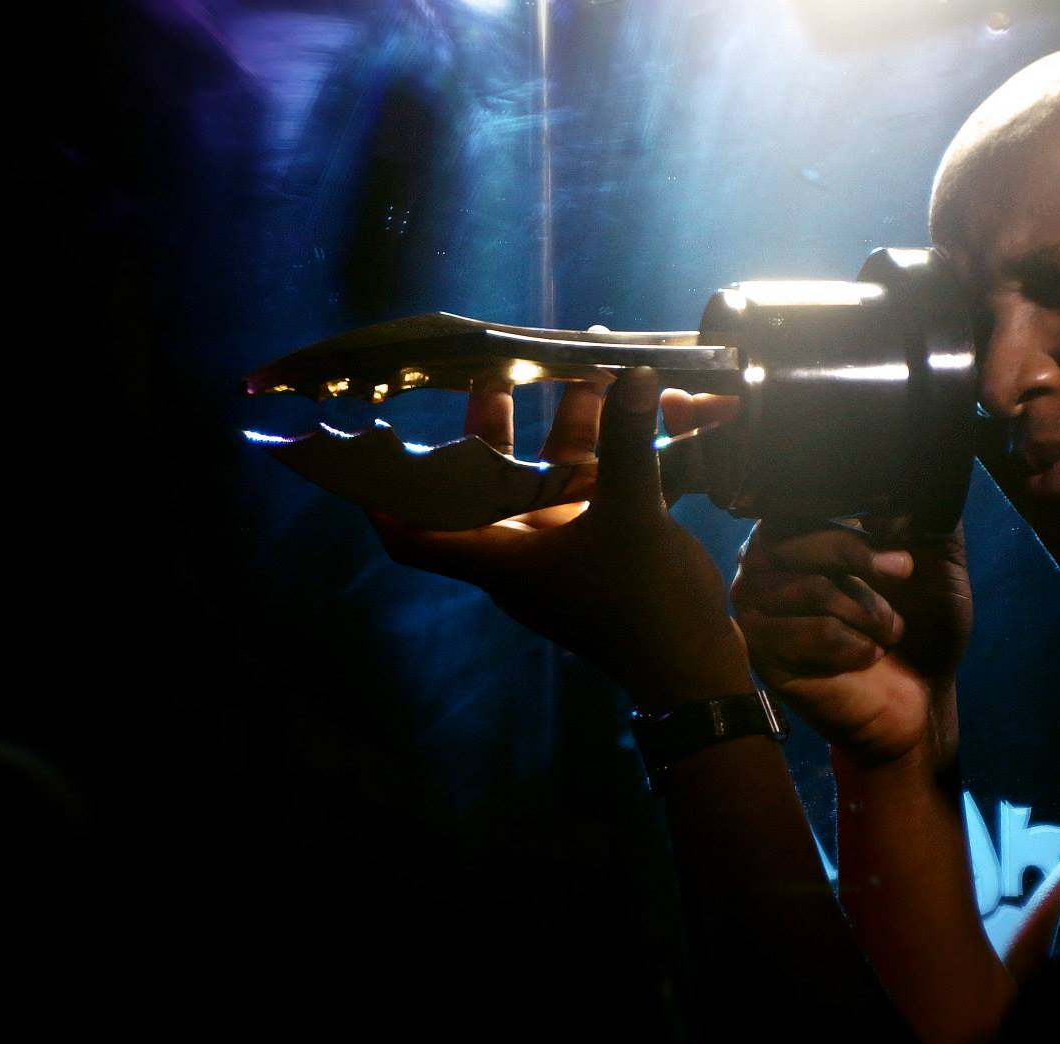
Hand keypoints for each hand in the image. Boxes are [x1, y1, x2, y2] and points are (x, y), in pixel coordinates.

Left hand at [371, 368, 751, 709]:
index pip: (412, 536)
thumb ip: (627, 444)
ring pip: (552, 469)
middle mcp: (523, 546)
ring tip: (587, 363)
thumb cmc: (643, 604)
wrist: (696, 664)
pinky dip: (614, 447)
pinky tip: (641, 405)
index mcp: (501, 554)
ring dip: (572, 420)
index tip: (363, 446)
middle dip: (492, 420)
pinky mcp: (606, 540)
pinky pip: (598, 481)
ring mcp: (565, 542)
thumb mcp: (633, 517)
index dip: (383, 497)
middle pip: (487, 478)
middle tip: (499, 365)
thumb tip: (629, 373)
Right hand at [731, 517, 971, 767]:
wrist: (919, 698)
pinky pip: (808, 633)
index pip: (804, 508)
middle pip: (798, 543)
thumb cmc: (922, 625)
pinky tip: (865, 659)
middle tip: (897, 608)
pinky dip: (853, 647)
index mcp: (797, 530)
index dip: (855, 539)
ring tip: (887, 636)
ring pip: (811, 589)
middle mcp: (763, 563)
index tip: (902, 566)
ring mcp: (756, 609)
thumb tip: (914, 470)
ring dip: (866, 616)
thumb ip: (925, 510)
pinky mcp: (761, 654)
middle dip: (863, 577)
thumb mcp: (935, 559)